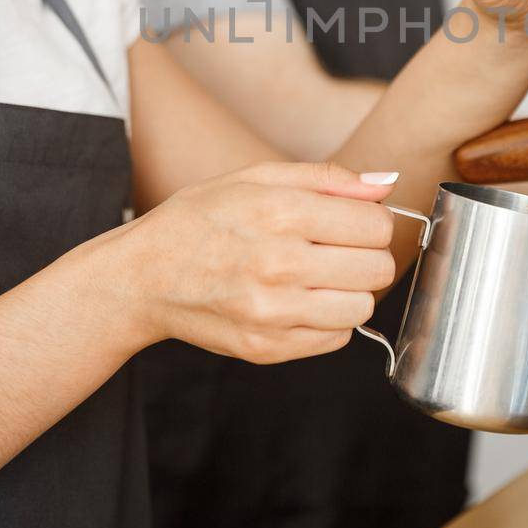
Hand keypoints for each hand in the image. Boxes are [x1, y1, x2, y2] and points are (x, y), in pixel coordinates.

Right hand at [122, 162, 398, 363]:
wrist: (142, 277)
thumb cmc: (200, 220)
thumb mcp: (255, 177)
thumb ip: (325, 178)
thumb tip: (385, 183)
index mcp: (279, 212)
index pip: (376, 226)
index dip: (371, 222)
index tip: (351, 224)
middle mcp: (278, 263)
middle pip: (378, 268)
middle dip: (366, 257)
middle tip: (336, 251)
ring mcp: (271, 312)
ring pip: (363, 308)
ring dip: (350, 292)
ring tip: (318, 278)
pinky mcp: (265, 349)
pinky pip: (336, 339)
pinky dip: (328, 321)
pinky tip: (299, 302)